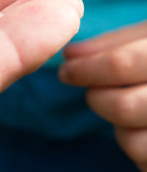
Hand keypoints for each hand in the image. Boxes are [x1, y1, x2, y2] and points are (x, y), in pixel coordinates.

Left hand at [59, 22, 146, 170]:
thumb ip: (115, 44)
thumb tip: (70, 56)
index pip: (121, 64)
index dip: (85, 69)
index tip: (67, 71)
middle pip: (123, 106)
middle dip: (98, 99)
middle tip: (94, 91)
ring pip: (134, 142)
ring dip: (118, 127)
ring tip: (127, 106)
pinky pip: (146, 162)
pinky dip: (137, 146)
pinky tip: (144, 127)